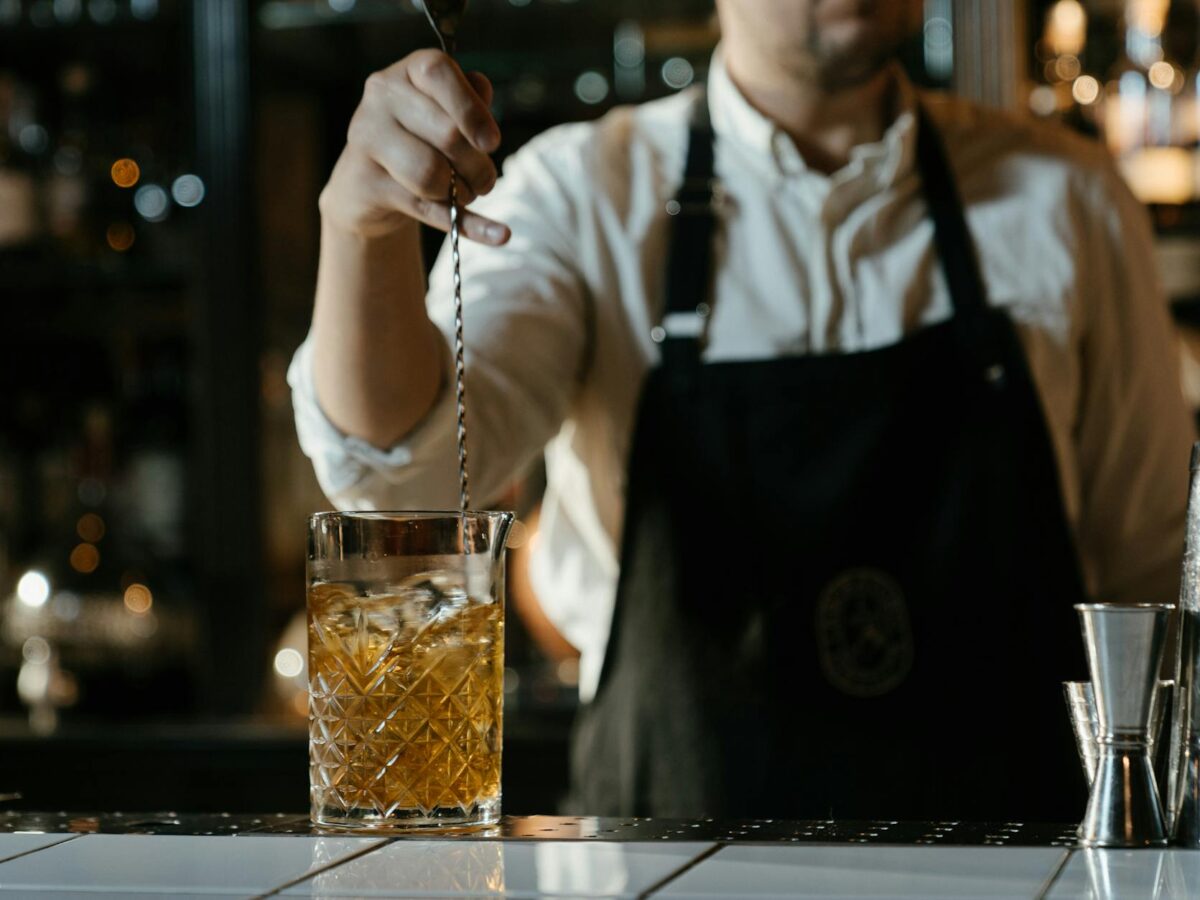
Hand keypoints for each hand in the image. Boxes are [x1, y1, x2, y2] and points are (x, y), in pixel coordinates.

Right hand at [319, 49, 509, 244]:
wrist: (366, 184)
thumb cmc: (420, 139)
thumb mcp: (447, 113)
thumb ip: (471, 100)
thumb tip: (484, 95)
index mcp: (408, 71)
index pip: (439, 72)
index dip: (473, 109)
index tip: (492, 143)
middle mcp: (382, 96)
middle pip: (447, 134)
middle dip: (478, 166)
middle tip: (485, 181)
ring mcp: (367, 137)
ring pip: (430, 173)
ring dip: (462, 193)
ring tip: (466, 195)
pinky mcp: (365, 182)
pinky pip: (425, 207)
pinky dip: (467, 225)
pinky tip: (498, 236)